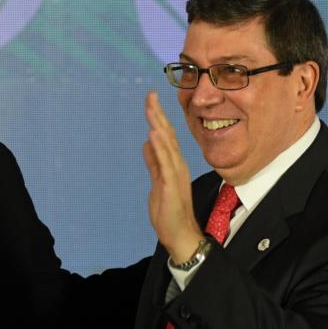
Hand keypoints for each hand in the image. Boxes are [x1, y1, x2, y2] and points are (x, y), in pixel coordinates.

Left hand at [142, 91, 204, 263]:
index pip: (165, 136)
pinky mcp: (172, 185)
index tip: (150, 100)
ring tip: (152, 109)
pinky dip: (160, 147)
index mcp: (173, 164)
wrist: (180, 233)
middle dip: (158, 114)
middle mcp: (177, 165)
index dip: (158, 117)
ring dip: (159, 126)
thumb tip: (147, 143)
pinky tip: (154, 134)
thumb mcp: (157, 181)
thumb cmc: (169, 211)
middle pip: (167, 135)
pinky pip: (165, 163)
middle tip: (150, 95)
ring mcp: (175, 174)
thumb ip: (153, 162)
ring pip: (167, 145)